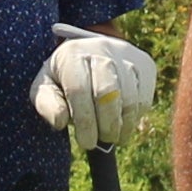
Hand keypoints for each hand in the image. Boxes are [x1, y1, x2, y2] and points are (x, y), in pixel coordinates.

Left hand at [27, 27, 160, 136]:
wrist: (90, 54)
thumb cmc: (64, 79)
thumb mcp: (46, 89)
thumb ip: (47, 105)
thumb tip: (60, 121)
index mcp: (72, 54)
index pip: (79, 90)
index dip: (84, 122)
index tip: (86, 142)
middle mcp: (101, 48)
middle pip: (108, 93)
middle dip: (106, 125)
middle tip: (102, 141)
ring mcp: (127, 54)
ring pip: (129, 98)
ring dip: (122, 126)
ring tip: (113, 136)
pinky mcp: (145, 64)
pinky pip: (144, 98)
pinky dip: (134, 118)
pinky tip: (123, 123)